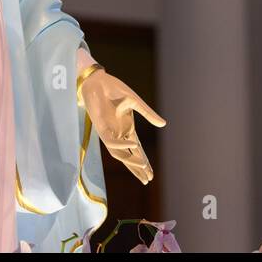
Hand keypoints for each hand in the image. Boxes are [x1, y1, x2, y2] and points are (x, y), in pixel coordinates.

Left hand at [79, 68, 165, 184]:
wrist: (98, 81)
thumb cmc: (114, 89)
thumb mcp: (135, 101)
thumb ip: (148, 114)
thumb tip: (163, 124)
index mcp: (128, 129)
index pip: (137, 150)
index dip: (144, 162)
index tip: (151, 174)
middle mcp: (119, 134)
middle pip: (129, 156)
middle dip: (138, 168)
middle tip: (148, 179)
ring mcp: (110, 133)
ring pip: (120, 154)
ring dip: (131, 161)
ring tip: (143, 166)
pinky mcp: (101, 129)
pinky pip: (111, 142)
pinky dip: (122, 145)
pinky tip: (132, 145)